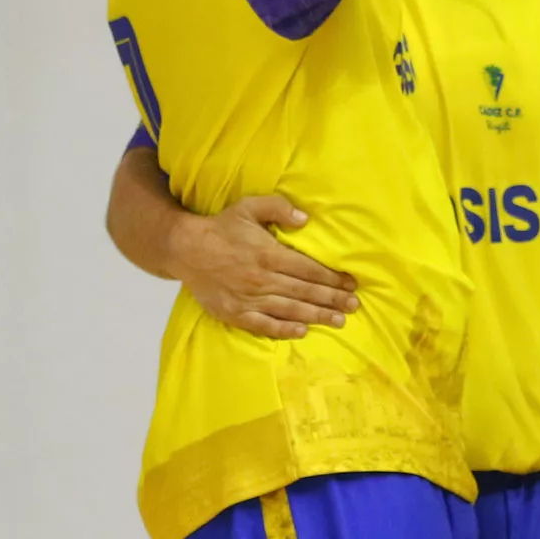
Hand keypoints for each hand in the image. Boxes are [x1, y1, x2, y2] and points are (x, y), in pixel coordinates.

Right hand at [169, 195, 357, 339]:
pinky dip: (284, 330)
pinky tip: (301, 331)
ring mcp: (249, 298)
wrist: (186, 249)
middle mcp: (262, 279)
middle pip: (305, 292)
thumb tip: (305, 218)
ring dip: (317, 316)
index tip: (351, 284)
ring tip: (339, 321)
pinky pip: (264, 325)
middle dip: (332, 299)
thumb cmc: (222, 228)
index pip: (309, 270)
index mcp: (269, 254)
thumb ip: (278, 208)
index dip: (332, 278)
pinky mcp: (235, 313)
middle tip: (353, 306)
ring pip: (290, 310)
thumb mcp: (250, 207)